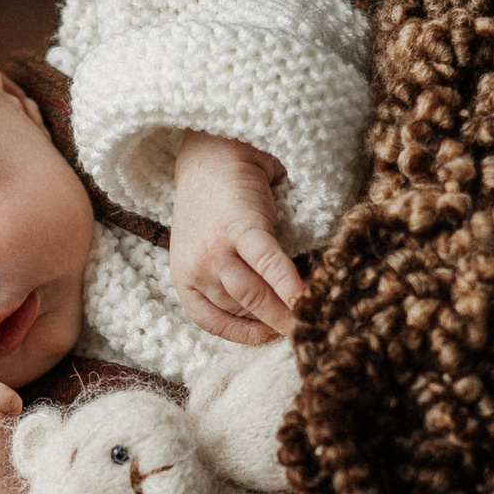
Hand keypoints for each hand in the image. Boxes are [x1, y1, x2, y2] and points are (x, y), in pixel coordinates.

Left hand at [171, 131, 301, 344]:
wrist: (214, 155)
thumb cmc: (216, 208)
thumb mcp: (208, 251)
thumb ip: (229, 281)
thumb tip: (273, 315)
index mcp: (184, 277)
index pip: (213, 321)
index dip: (245, 334)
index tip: (271, 338)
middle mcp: (195, 267)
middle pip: (238, 309)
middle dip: (271, 325)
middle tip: (301, 334)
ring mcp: (215, 248)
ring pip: (253, 294)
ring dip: (284, 311)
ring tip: (309, 318)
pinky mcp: (241, 227)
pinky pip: (269, 265)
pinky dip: (289, 284)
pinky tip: (305, 297)